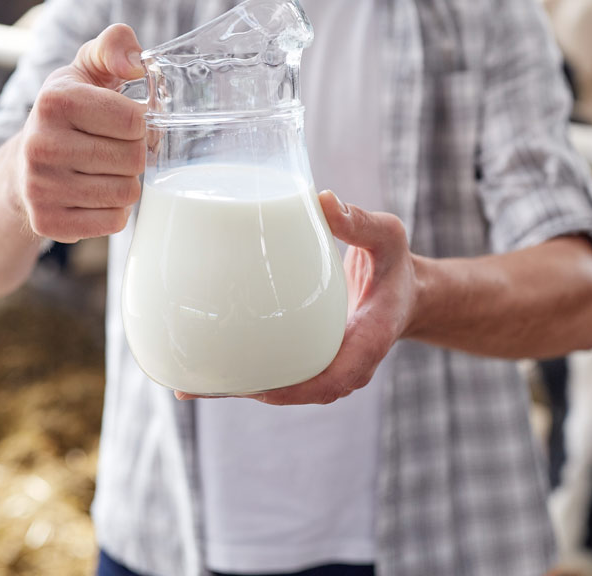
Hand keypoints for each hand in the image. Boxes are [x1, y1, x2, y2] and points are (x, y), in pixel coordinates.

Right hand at [14, 24, 146, 241]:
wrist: (21, 165)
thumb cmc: (67, 114)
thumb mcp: (86, 69)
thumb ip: (114, 47)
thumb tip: (135, 64)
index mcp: (55, 101)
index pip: (135, 122)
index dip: (140, 124)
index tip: (125, 122)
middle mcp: (40, 144)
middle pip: (134, 159)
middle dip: (134, 153)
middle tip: (114, 148)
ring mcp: (39, 187)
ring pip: (126, 192)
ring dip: (125, 182)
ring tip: (103, 170)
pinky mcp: (46, 222)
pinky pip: (113, 221)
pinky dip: (113, 210)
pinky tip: (94, 194)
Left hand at [177, 191, 417, 404]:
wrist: (404, 294)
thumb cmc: (395, 266)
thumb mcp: (389, 238)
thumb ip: (360, 223)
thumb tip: (322, 199)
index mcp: (368, 342)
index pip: (332, 379)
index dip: (293, 387)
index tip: (255, 385)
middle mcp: (345, 365)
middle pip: (295, 392)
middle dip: (248, 391)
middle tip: (199, 383)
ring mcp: (325, 367)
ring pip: (281, 389)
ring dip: (237, 388)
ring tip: (187, 382)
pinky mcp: (309, 359)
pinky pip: (278, 374)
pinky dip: (243, 373)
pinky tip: (201, 368)